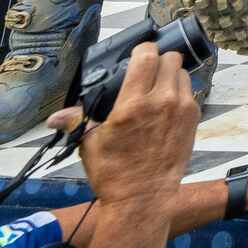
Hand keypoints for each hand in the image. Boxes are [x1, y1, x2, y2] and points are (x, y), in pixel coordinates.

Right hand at [50, 43, 197, 208]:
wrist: (143, 197)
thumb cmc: (115, 173)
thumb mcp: (90, 144)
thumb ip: (76, 121)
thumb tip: (54, 117)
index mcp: (133, 103)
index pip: (147, 55)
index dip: (142, 50)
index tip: (136, 55)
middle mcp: (162, 101)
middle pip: (170, 58)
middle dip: (158, 60)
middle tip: (146, 72)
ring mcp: (182, 109)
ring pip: (183, 73)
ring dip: (171, 76)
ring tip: (156, 88)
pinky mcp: (194, 119)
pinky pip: (190, 92)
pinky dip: (180, 93)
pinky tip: (166, 105)